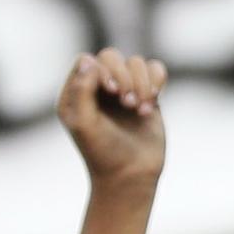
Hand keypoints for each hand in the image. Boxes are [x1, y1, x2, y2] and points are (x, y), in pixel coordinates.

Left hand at [57, 51, 166, 191]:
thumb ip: (81, 90)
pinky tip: (152, 103)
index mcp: (76, 94)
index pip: (87, 61)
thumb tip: (89, 61)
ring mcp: (124, 90)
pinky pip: (155, 70)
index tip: (109, 92)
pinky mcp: (147, 96)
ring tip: (139, 109)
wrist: (131, 177)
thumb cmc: (103, 153)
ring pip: (135, 62)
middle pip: (111, 56)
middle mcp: (99, 89)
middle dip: (123, 75)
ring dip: (141, 83)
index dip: (101, 69)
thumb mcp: (84, 123)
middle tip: (126, 102)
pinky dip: (157, 82)